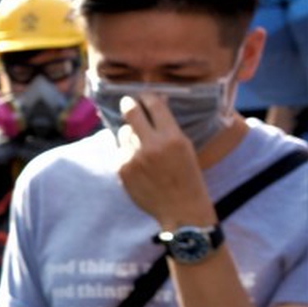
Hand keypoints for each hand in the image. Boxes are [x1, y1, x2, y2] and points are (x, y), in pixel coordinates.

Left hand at [115, 92, 213, 227]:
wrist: (181, 210)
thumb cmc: (188, 177)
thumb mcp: (185, 147)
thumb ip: (168, 126)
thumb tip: (156, 101)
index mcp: (172, 138)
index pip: (154, 105)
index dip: (148, 97)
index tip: (144, 96)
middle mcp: (151, 145)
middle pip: (131, 112)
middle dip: (129, 104)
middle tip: (128, 102)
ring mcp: (133, 157)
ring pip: (123, 132)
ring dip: (130, 133)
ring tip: (142, 145)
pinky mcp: (121, 169)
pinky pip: (119, 150)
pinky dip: (126, 151)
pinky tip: (138, 162)